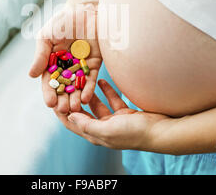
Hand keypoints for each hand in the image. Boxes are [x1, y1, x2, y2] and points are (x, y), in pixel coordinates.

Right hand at [29, 3, 102, 113]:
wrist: (85, 9)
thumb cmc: (62, 21)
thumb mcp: (47, 37)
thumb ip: (40, 55)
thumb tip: (31, 75)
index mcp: (52, 62)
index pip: (50, 81)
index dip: (49, 93)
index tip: (50, 103)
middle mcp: (66, 67)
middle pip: (64, 88)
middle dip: (63, 99)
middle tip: (64, 110)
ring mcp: (81, 67)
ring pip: (78, 87)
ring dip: (76, 98)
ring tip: (76, 107)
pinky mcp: (95, 64)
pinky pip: (91, 79)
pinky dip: (89, 88)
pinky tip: (87, 98)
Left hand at [54, 79, 173, 151]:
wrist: (161, 131)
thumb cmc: (134, 133)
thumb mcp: (107, 130)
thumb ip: (87, 124)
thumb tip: (70, 116)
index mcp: (96, 135)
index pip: (73, 123)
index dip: (62, 113)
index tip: (53, 99)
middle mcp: (103, 128)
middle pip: (84, 112)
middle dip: (75, 100)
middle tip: (66, 85)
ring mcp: (114, 120)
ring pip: (98, 105)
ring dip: (90, 94)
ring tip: (82, 81)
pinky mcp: (125, 113)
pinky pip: (112, 100)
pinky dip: (106, 91)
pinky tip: (102, 80)